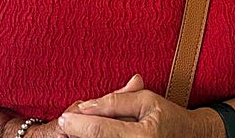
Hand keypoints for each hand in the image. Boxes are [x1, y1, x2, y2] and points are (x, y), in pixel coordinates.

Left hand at [54, 77, 216, 137]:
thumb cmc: (169, 118)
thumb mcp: (146, 100)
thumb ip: (115, 101)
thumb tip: (86, 106)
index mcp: (140, 137)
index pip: (100, 131)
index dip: (78, 123)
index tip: (64, 116)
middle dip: (79, 132)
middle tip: (70, 121)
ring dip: (85, 137)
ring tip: (83, 127)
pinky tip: (94, 134)